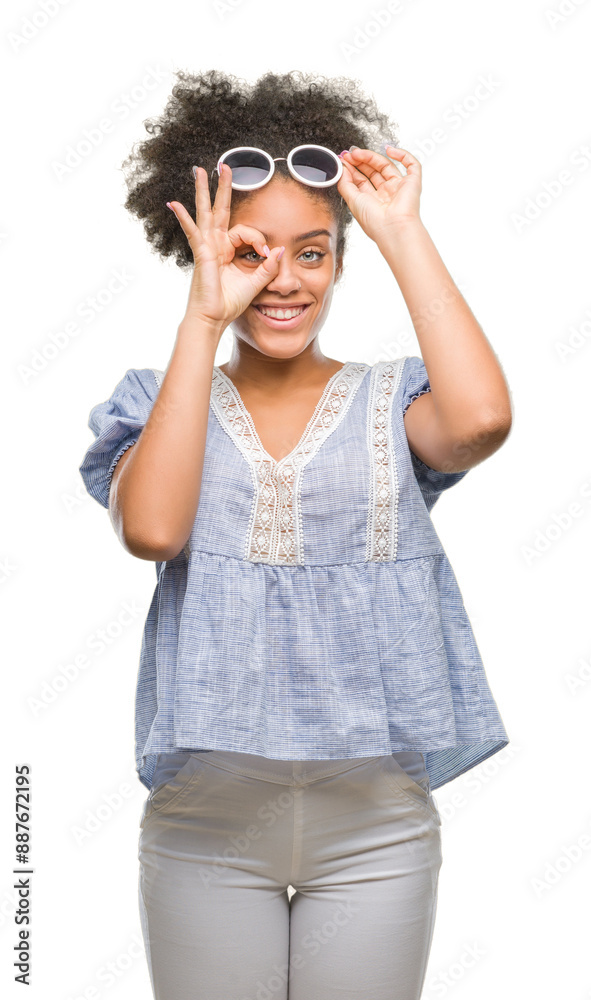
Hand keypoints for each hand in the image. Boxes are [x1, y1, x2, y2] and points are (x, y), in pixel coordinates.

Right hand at [167, 164, 283, 328]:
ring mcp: (206, 247)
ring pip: (205, 213)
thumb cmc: (230, 304)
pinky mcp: (200, 254)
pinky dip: (183, 218)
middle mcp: (215, 245)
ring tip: (199, 171)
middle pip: (220, 210)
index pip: (245, 231)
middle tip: (225, 165)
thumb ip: (268, 267)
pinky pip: (192, 232)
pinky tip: (175, 204)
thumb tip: (279, 250)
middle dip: (223, 188)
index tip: (266, 255)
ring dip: (203, 191)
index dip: (259, 239)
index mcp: (228, 250)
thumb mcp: (255, 283)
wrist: (214, 318)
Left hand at [336, 145, 421, 241]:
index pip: (362, 181)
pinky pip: (412, 164)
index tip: (344, 161)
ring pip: (387, 165)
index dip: (352, 169)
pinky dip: (402, 154)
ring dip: (372, 156)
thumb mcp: (352, 201)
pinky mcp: (412, 183)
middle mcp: (386, 194)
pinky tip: (389, 150)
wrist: (392, 228)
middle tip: (350, 154)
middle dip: (360, 161)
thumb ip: (345, 184)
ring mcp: (399, 188)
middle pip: (373, 171)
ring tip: (358, 152)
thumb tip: (342, 169)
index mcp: (373, 202)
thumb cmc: (374, 222)